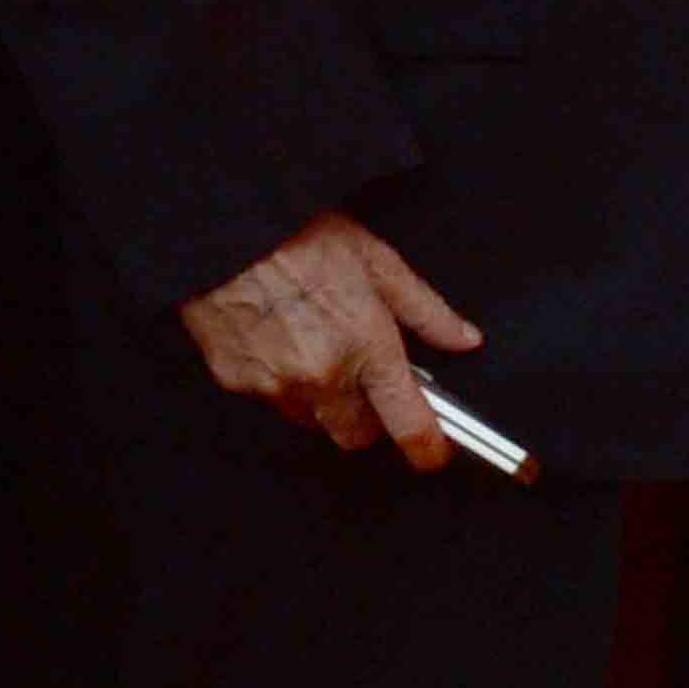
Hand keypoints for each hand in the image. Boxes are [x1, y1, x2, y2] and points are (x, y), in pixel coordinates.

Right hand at [176, 211, 499, 472]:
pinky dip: (283, 383)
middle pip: (355, 434)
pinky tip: (281, 342)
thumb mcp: (379, 262)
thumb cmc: (300, 238)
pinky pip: (272, 400)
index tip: (432, 455)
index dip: (427, 448)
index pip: (407, 423)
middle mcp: (323, 376)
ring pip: (312, 419)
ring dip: (325, 401)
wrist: (225, 233)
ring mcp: (276, 385)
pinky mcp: (237, 383)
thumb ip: (426, 310)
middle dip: (368, 420)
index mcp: (366, 348)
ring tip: (319, 348)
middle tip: (368, 383)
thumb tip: (463, 338)